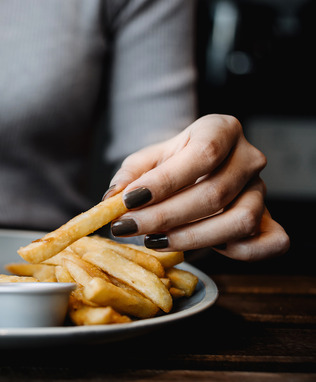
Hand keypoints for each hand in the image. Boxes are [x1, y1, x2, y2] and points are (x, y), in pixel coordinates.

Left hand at [105, 114, 288, 260]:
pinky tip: (198, 248)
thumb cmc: (171, 163)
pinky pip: (269, 243)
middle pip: (215, 193)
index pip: (202, 154)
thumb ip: (130, 175)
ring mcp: (263, 190)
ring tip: (152, 240)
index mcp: (221, 129)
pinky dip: (237, 253)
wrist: (198, 171)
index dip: (165, 181)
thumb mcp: (147, 161)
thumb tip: (112, 199)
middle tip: (128, 228)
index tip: (129, 200)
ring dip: (192, 238)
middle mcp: (249, 157)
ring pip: (240, 221)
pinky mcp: (271, 220)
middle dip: (165, 216)